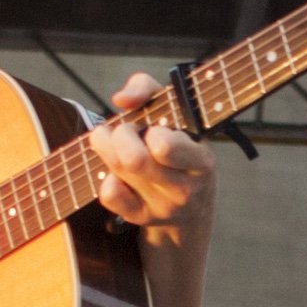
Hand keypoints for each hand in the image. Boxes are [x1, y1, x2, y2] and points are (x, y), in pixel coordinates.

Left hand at [91, 72, 216, 239]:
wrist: (191, 205)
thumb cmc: (179, 144)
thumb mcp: (176, 112)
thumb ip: (147, 89)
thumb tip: (121, 100)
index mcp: (201, 161)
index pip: (164, 147)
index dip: (149, 129)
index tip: (153, 126)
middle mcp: (185, 189)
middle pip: (133, 160)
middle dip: (121, 134)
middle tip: (126, 130)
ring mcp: (162, 207)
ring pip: (118, 171)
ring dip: (107, 148)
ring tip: (115, 142)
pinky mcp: (141, 217)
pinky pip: (110, 195)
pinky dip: (105, 177)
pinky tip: (115, 171)